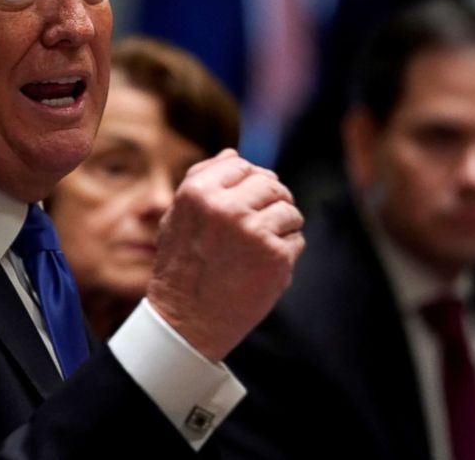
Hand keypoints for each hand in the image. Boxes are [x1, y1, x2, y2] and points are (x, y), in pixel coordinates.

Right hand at [146, 149, 304, 361]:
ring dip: (282, 227)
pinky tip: (264, 267)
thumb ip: (202, 180)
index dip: (248, 182)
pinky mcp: (275, 257)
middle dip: (271, 201)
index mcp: (199, 192)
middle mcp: (227, 207)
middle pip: (271, 184)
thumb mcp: (177, 217)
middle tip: (257, 227)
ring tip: (259, 248)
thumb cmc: (181, 267)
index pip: (242, 165)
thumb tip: (234, 153)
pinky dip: (286, 252)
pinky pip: (297, 239)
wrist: (187, 322)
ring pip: (290, 210)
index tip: (244, 202)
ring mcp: (253, 231)